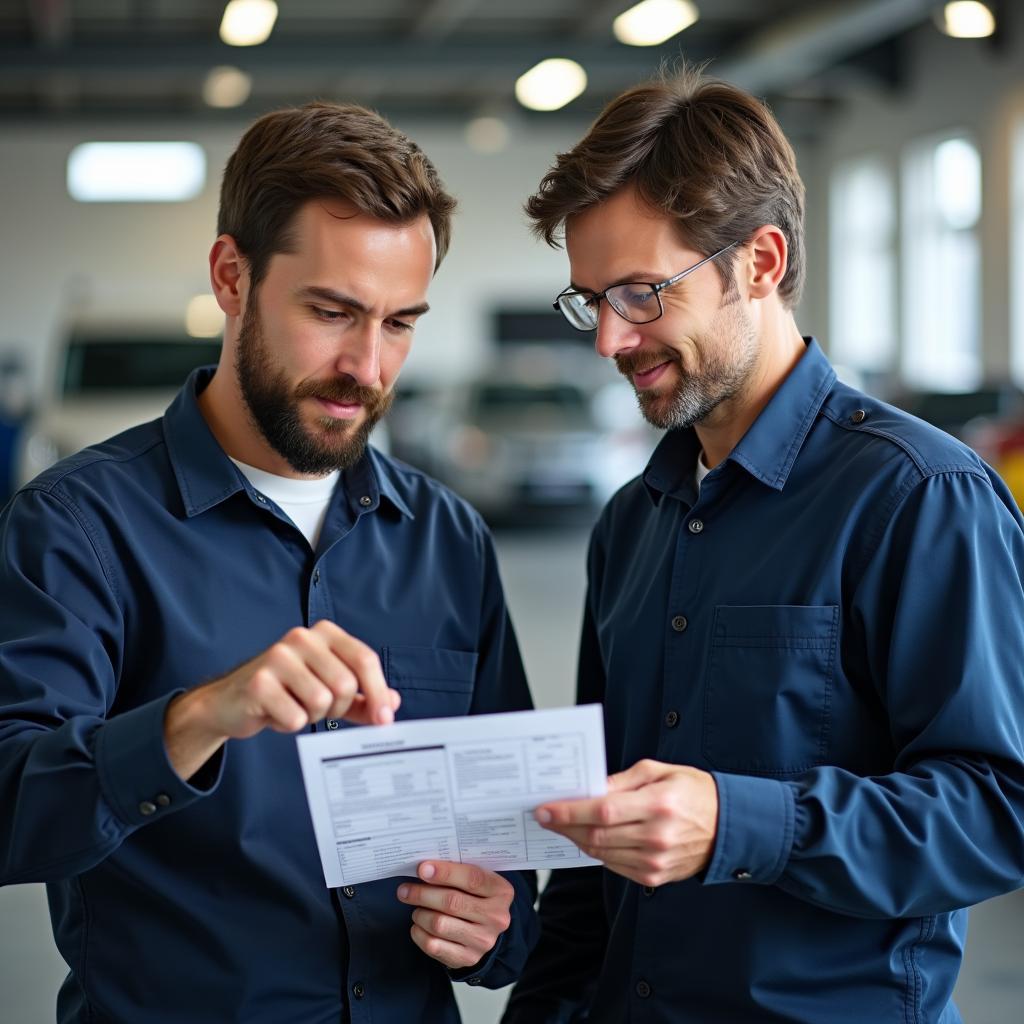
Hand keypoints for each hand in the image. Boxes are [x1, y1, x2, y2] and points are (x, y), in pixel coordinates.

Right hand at [165, 620, 400, 779]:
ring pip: (322, 702)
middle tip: (318, 708)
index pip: (365, 659)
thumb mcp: (329, 690)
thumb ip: (363, 697)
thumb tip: (393, 702)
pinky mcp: (259, 682)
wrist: (232, 702)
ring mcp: (278, 657)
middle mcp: (302, 638)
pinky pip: (295, 718)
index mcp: (325, 633)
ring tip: (294, 706)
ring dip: (312, 716)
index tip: (385, 719)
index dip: (379, 692)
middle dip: (338, 708)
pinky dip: (289, 724)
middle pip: (346, 685)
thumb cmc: (287, 692)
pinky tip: (275, 713)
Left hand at [397, 861, 513, 970]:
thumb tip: (425, 868)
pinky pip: (434, 946)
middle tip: (405, 890)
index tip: (422, 869)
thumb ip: (458, 871)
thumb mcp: (476, 880)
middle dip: (423, 894)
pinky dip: (419, 933)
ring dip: (420, 914)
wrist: (486, 929)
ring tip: (416, 908)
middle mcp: (496, 917)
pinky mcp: (468, 958)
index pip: (472, 878)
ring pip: (440, 924)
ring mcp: (483, 940)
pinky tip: (418, 925)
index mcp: (501, 891)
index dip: (445, 873)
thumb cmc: (475, 896)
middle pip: (452, 902)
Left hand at [534, 759, 718, 887]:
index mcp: (658, 804)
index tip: (544, 808)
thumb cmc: (692, 791)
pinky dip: (596, 851)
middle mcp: (656, 837)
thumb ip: (622, 781)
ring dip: (575, 839)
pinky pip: (613, 865)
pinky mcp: (654, 877)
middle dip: (563, 825)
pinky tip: (587, 837)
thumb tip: (590, 790)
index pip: (602, 811)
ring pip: (600, 853)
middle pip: (595, 835)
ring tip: (561, 825)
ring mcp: (655, 862)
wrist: (727, 826)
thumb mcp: (659, 771)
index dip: (568, 811)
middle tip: (543, 815)